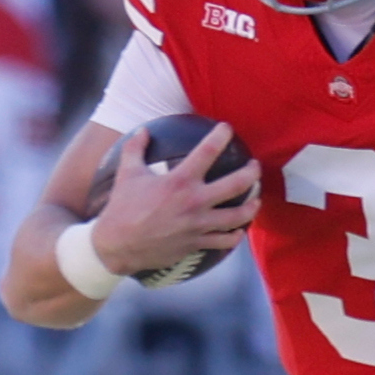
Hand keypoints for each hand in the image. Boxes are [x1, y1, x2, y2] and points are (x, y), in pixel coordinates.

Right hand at [87, 122, 260, 280]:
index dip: (220, 136)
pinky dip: (235, 236)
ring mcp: (198, 225)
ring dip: (252, 206)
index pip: (207, 152)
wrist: (118, 245)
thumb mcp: (126, 173)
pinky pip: (225, 241)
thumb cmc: (122, 207)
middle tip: (255, 166)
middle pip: (236, 185)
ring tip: (257, 199)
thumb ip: (135, 148)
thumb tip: (143, 130)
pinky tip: (239, 231)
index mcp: (179, 181)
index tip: (227, 129)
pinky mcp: (197, 243)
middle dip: (251, 173)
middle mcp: (194, 202)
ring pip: (238, 216)